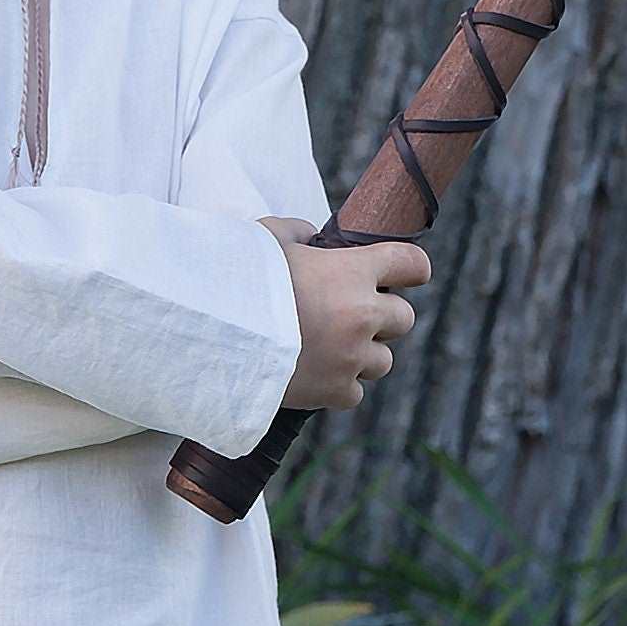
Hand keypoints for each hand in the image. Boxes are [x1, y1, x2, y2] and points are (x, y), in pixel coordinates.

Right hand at [257, 216, 430, 412]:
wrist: (215, 334)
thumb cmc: (238, 280)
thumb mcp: (264, 238)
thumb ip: (295, 233)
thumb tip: (308, 237)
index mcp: (353, 271)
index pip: (412, 263)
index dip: (411, 267)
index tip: (405, 273)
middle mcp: (362, 314)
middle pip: (404, 317)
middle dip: (382, 315)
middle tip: (349, 313)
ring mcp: (351, 356)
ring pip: (383, 360)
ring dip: (363, 354)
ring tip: (328, 347)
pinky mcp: (334, 390)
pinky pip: (354, 392)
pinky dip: (339, 385)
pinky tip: (314, 373)